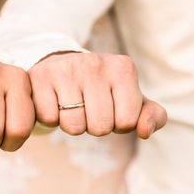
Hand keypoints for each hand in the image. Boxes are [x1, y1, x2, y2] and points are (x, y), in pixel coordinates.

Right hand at [28, 52, 166, 138]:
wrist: (64, 66)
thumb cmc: (105, 90)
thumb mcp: (133, 101)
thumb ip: (153, 117)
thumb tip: (144, 131)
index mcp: (124, 68)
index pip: (127, 123)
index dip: (118, 124)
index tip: (111, 107)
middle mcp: (95, 62)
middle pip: (100, 128)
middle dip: (95, 126)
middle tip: (89, 107)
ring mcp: (66, 67)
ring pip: (74, 126)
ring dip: (72, 124)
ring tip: (71, 104)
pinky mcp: (40, 76)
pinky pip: (48, 120)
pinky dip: (51, 118)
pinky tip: (54, 101)